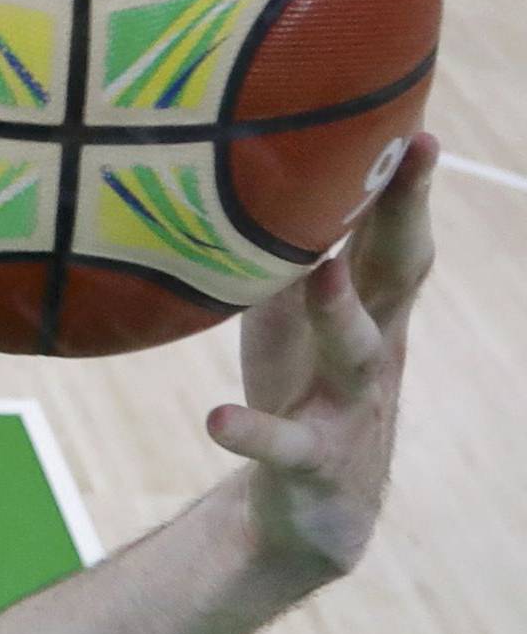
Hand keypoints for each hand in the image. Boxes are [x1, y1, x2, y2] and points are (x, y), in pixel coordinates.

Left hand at [208, 133, 435, 579]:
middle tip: (416, 154)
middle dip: (409, 215)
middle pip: (400, 276)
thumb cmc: (302, 393)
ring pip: (356, 353)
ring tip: (321, 272)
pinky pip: (284, 446)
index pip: (393, 235)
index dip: (406, 181)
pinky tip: (216, 418)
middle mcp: (374, 352)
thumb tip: (241, 177)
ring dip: (340, 311)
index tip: (414, 118)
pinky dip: (251, 431)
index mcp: (370, 312)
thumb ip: (282, 260)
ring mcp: (348, 409)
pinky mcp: (314, 464)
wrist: (308, 515)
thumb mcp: (292, 322)